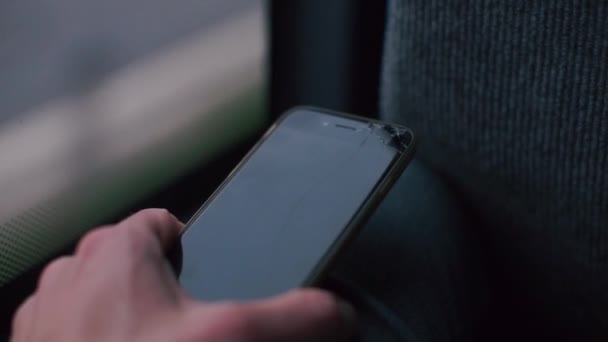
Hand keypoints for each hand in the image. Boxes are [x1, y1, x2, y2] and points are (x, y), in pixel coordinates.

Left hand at [11, 209, 354, 341]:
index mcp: (116, 250)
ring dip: (128, 320)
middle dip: (164, 290)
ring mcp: (50, 316)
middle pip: (136, 262)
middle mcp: (73, 275)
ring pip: (102, 298)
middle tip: (187, 329)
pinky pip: (76, 331)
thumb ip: (292, 316)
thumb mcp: (230, 336)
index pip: (165, 223)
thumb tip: (335, 313)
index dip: (195, 246)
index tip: (207, 277)